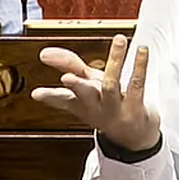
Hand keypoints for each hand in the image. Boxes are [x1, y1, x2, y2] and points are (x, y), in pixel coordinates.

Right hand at [31, 34, 161, 151]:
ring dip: (115, 61)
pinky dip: (140, 66)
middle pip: (85, 95)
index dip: (50, 96)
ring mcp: (116, 109)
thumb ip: (70, 66)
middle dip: (76, 86)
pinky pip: (138, 85)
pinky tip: (142, 50)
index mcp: (82, 104)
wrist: (135, 139)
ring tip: (119, 40)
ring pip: (112, 85)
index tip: (36, 94)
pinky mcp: (136, 108)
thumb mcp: (86, 88)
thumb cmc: (108, 108)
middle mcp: (97, 107)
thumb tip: (45, 52)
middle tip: (66, 77)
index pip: (63, 100)